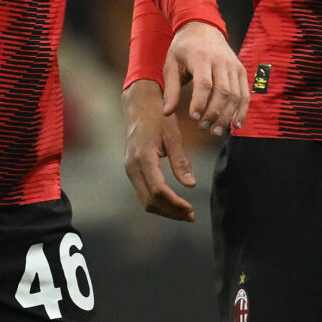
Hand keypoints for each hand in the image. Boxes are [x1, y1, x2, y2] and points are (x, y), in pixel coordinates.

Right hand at [123, 79, 200, 220]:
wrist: (138, 104)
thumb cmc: (159, 117)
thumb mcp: (173, 136)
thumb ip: (181, 162)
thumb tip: (191, 185)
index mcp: (143, 158)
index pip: (158, 190)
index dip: (175, 203)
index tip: (191, 210)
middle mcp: (132, 167)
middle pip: (149, 200)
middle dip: (171, 211)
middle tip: (191, 216)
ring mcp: (130, 169)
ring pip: (145, 199)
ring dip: (165, 209)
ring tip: (185, 213)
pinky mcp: (132, 169)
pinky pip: (144, 192)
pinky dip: (158, 201)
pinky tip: (174, 202)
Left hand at [161, 21, 247, 134]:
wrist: (203, 28)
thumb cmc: (183, 49)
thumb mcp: (171, 65)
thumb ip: (170, 89)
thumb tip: (167, 113)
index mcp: (201, 58)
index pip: (204, 83)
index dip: (200, 102)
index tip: (194, 118)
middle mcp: (221, 62)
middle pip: (223, 92)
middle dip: (214, 113)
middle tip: (203, 128)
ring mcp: (234, 66)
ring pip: (236, 95)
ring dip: (227, 116)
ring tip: (215, 131)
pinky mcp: (241, 71)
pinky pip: (245, 94)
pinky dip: (242, 111)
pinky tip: (235, 125)